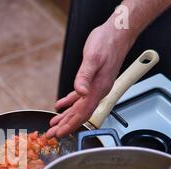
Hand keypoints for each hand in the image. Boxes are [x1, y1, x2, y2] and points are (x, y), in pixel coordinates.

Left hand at [47, 22, 134, 137]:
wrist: (118, 33)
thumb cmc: (107, 43)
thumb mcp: (92, 58)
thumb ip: (85, 76)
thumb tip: (80, 91)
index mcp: (98, 89)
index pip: (83, 113)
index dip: (71, 125)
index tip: (60, 134)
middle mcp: (98, 91)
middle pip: (80, 114)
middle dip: (65, 125)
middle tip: (52, 134)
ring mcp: (96, 87)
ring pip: (79, 108)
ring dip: (66, 117)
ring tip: (54, 124)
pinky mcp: (93, 81)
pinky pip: (79, 97)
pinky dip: (69, 103)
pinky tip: (61, 106)